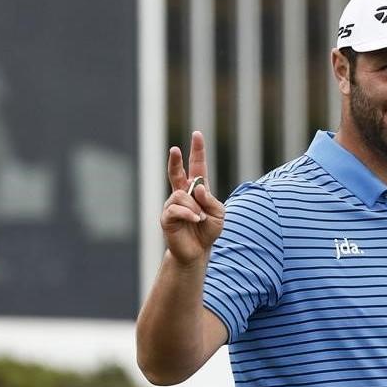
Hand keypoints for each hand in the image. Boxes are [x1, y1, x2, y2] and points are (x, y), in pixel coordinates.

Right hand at [163, 131, 224, 265]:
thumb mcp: (219, 214)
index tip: (197, 134)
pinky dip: (189, 214)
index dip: (197, 151)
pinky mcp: (167, 216)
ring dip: (195, 207)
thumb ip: (211, 200)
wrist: (197, 251)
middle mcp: (182, 194)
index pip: (197, 166)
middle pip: (177, 172)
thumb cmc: (208, 231)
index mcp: (197, 190)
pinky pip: (177, 208)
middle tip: (174, 149)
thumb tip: (197, 188)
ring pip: (182, 195)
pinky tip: (195, 220)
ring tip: (200, 219)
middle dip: (175, 160)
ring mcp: (173, 204)